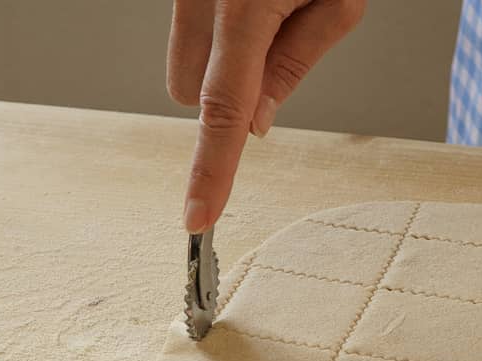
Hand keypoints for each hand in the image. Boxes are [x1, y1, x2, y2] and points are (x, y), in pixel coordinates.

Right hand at [168, 0, 364, 232]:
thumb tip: (258, 122)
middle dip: (227, 94)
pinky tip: (250, 1)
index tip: (200, 217)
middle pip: (191, 95)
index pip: (222, 110)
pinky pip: (188, 33)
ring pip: (185, 67)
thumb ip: (296, 61)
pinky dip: (215, 34)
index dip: (211, 171)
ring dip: (220, 63)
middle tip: (278, 44)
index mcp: (242, 5)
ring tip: (267, 12)